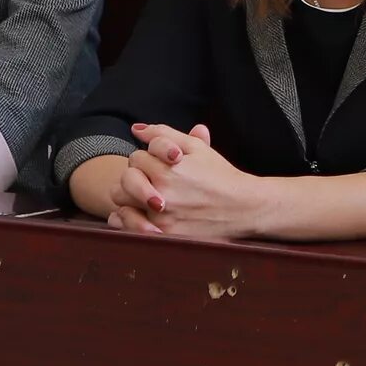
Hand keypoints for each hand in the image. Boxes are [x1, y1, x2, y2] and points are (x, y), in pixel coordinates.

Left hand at [110, 121, 259, 240]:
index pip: (136, 158)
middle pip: (125, 180)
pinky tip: (143, 213)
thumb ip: (163, 135)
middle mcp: (160, 193)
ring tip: (148, 197)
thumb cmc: (219, 175)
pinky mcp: (163, 236)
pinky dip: (129, 219)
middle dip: (135, 177)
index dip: (147, 159)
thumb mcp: (195, 147)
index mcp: (166, 169)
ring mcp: (160, 218)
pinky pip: (129, 226)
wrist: (242, 207)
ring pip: (123, 202)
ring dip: (130, 197)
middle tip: (151, 180)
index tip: (161, 164)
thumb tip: (136, 129)